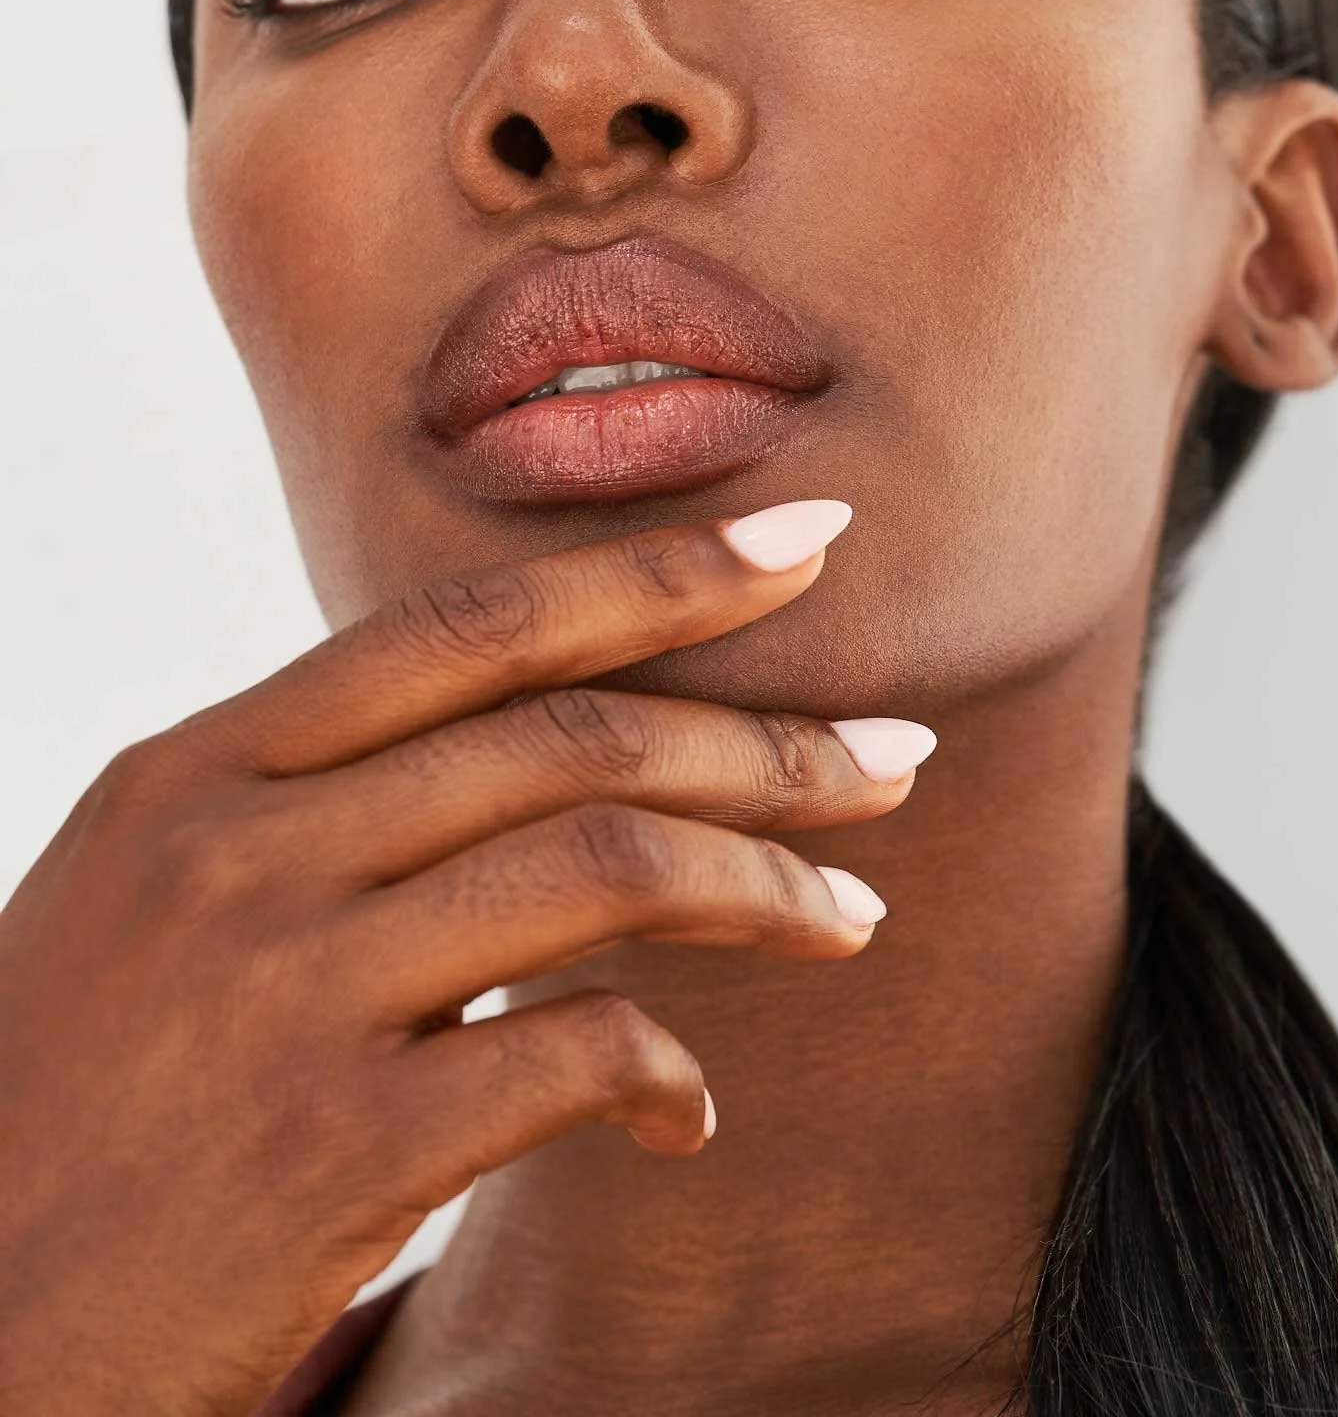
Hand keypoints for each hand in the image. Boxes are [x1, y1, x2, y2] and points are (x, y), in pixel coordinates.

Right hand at [0, 500, 932, 1416]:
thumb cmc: (64, 1112)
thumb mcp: (147, 906)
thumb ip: (309, 815)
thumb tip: (515, 764)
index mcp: (200, 772)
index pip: (467, 626)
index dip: (654, 575)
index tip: (802, 545)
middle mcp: (239, 850)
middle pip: (566, 732)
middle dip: (764, 736)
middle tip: (896, 754)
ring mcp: (282, 991)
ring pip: (601, 866)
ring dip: (763, 881)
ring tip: (854, 914)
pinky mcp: (331, 1150)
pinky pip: (572, 1056)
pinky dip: (667, 1070)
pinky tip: (686, 1112)